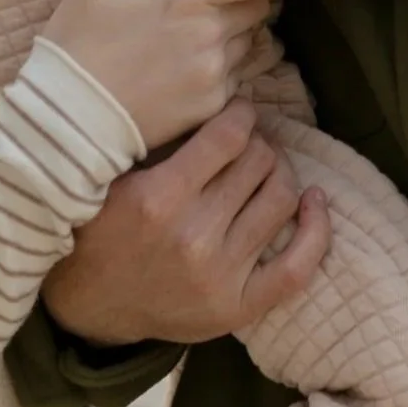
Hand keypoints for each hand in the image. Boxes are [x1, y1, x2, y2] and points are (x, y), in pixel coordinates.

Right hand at [40, 100, 331, 347]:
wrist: (91, 305)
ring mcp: (220, 275)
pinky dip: (316, 229)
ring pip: (280, 198)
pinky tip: (314, 201)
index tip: (239, 112)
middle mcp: (193, 236)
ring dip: (280, 172)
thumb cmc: (102, 230)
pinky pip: (298, 266)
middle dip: (257, 142)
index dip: (241, 114)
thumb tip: (213, 99)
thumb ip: (158, 143)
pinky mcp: (238, 307)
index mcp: (159, 198)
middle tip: (248, 143)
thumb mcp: (113, 177)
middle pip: (258, 162)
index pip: (229, 135)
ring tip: (268, 167)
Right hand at [42, 0, 324, 152]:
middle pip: (258, 4)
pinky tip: (187, 68)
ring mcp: (215, 74)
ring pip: (251, 40)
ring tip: (190, 36)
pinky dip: (224, 65)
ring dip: (236, 31)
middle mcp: (210, 36)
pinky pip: (238, 75)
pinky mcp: (213, 107)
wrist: (67, 120)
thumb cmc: (77, 42)